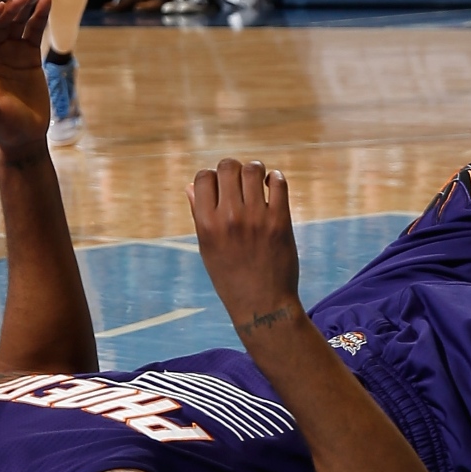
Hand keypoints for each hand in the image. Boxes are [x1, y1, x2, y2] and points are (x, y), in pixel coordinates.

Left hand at [0, 0, 54, 164]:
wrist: (26, 136)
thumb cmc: (4, 127)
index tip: (2, 7)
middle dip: (11, 7)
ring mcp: (11, 53)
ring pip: (17, 22)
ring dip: (26, 5)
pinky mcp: (29, 56)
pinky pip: (34, 31)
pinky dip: (40, 16)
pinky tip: (47, 2)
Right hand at [192, 156, 303, 349]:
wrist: (262, 305)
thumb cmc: (231, 278)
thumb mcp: (207, 249)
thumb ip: (199, 215)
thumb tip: (190, 185)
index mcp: (207, 225)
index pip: (203, 177)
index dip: (211, 177)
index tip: (219, 187)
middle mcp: (229, 218)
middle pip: (228, 166)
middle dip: (233, 169)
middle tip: (239, 182)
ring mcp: (256, 218)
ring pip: (253, 169)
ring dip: (254, 170)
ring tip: (257, 182)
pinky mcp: (280, 220)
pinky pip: (278, 182)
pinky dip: (275, 179)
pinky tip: (272, 187)